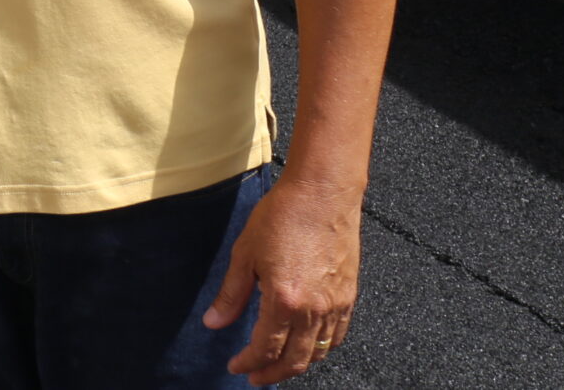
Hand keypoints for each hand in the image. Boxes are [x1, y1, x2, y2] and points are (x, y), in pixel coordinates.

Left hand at [206, 173, 362, 383]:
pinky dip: (322, 349)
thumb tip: (213, 322)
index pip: (265, 348)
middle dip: (272, 374)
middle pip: (294, 361)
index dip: (248, 363)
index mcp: (284, 300)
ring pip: (318, 353)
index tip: (236, 366)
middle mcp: (313, 309)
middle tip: (255, 376)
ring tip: (278, 365)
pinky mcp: (349, 296)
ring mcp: (335, 304)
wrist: (322, 192)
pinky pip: (337, 336)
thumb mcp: (245, 253)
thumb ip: (231, 294)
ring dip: (297, 365)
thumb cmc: (283, 215)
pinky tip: (309, 346)